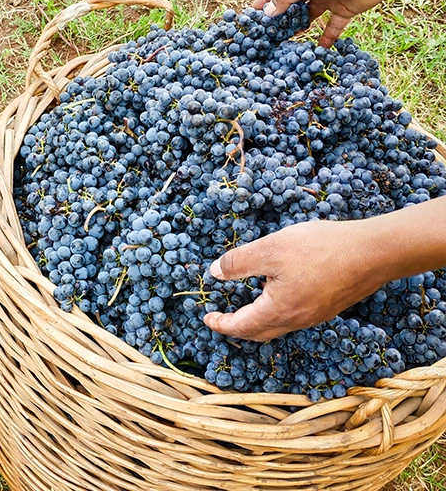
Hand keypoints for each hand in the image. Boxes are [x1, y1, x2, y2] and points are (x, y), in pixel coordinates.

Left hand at [203, 220, 388, 340]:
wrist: (375, 252)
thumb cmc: (322, 249)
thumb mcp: (270, 249)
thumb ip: (238, 263)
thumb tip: (215, 273)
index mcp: (278, 311)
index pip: (241, 326)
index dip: (220, 323)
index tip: (207, 318)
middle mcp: (297, 320)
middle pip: (259, 333)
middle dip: (237, 327)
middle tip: (223, 317)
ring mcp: (316, 315)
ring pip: (278, 326)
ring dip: (258, 320)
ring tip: (246, 304)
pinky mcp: (329, 305)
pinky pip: (295, 317)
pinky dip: (277, 312)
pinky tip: (277, 292)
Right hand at [253, 0, 398, 47]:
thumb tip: (267, 15)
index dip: (259, 8)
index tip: (248, 25)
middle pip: (287, 10)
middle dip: (277, 24)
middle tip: (266, 43)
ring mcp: (325, 1)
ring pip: (306, 20)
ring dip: (298, 33)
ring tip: (287, 49)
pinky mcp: (343, 10)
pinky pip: (331, 28)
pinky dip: (326, 40)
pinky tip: (319, 52)